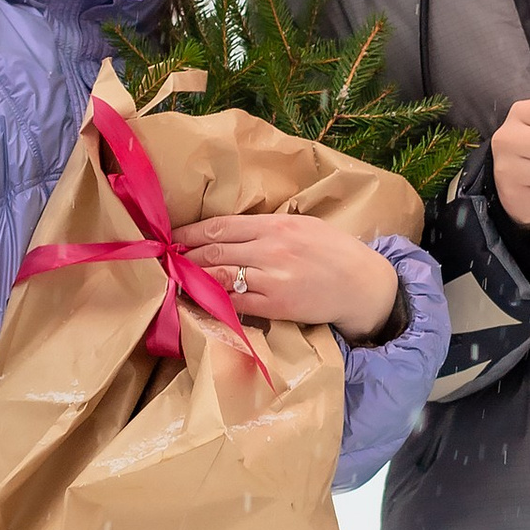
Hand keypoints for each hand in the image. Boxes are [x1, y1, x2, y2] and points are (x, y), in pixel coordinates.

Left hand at [177, 215, 400, 343]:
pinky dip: (213, 301)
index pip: (220, 226)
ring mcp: (271, 278)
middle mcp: (270, 248)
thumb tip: (230, 230)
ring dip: (193, 278)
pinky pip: (234, 303)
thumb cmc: (334, 251)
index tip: (172, 239)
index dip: (190, 233)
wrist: (362, 284)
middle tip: (167, 261)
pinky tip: (199, 300)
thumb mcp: (303, 225)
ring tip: (176, 279)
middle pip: (213, 251)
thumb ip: (268, 226)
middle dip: (185, 257)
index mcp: (275, 224)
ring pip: (219, 277)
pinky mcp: (275, 305)